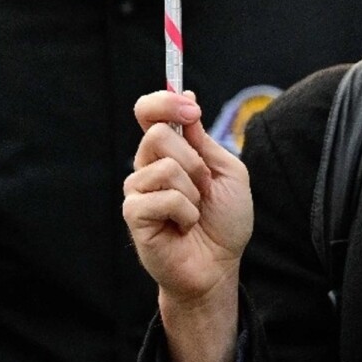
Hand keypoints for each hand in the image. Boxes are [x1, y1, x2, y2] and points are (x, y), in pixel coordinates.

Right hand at [123, 91, 253, 302]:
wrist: (220, 264)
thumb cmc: (225, 220)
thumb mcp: (227, 171)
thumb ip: (204, 140)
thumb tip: (185, 97)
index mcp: (170, 151)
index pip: (149, 112)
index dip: (164, 102)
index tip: (190, 108)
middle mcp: (148, 166)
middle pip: (156, 134)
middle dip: (193, 160)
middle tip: (203, 186)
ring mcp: (138, 190)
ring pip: (164, 166)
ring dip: (193, 190)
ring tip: (194, 211)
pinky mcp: (134, 215)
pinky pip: (163, 197)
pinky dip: (186, 212)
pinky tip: (183, 226)